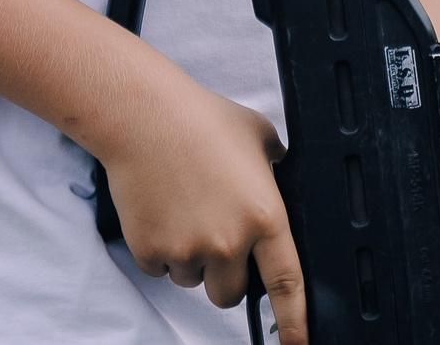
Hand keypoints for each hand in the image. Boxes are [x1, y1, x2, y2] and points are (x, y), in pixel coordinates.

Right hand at [94, 74, 308, 341]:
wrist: (144, 116)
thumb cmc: (202, 119)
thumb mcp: (259, 135)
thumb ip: (275, 165)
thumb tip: (280, 173)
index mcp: (263, 216)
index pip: (286, 283)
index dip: (295, 322)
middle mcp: (228, 242)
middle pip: (230, 294)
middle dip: (224, 275)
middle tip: (214, 235)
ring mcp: (187, 250)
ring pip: (192, 281)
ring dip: (190, 259)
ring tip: (183, 207)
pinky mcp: (151, 250)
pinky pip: (159, 268)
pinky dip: (160, 248)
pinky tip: (161, 209)